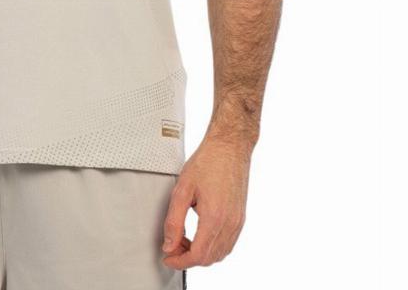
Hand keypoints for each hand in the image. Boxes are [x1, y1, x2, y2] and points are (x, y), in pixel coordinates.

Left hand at [161, 134, 251, 269]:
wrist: (229, 147)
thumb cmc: (207, 162)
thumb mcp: (182, 189)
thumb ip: (173, 220)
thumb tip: (169, 244)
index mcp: (214, 218)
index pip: (197, 255)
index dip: (180, 261)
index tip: (168, 258)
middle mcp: (230, 224)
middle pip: (209, 258)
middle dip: (188, 258)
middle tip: (172, 246)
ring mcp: (238, 222)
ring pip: (220, 254)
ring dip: (201, 253)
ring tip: (183, 239)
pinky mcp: (240, 218)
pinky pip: (228, 243)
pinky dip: (213, 246)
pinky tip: (199, 234)